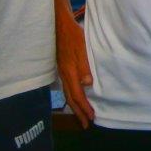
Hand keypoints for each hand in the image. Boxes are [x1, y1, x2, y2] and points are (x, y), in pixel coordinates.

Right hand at [56, 6, 94, 127]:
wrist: (58, 25)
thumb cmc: (73, 35)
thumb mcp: (82, 48)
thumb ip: (84, 66)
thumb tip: (87, 84)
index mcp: (69, 72)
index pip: (77, 94)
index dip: (84, 107)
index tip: (92, 117)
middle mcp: (64, 75)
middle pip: (71, 98)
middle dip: (78, 112)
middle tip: (85, 124)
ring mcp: (61, 71)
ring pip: (68, 93)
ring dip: (75, 105)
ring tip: (80, 114)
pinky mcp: (62, 67)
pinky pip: (67, 87)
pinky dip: (72, 95)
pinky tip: (76, 96)